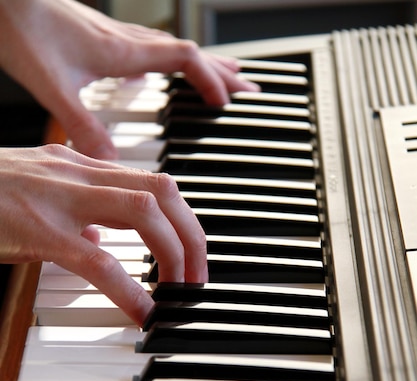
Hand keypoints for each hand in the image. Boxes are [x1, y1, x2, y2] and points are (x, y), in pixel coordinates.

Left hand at [0, 0, 257, 158]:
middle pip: (188, 54)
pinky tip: (160, 69)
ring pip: (171, 49)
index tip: (225, 104)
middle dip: (221, 72)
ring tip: (221, 76)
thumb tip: (111, 162)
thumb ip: (83, 125)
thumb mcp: (52, 86)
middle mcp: (125, 41)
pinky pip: (150, 48)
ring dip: (200, 64)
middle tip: (247, 88)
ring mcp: (114, 36)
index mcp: (122, 53)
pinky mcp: (99, 36)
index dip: (210, 81)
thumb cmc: (22, 26)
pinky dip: (169, 60)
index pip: (184, 61)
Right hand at [0, 144, 207, 325]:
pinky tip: (143, 313)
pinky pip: (98, 261)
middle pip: (162, 192)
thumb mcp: (37, 190)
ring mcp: (59, 199)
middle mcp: (78, 174)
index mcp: (80, 166)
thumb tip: (102, 236)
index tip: (191, 253)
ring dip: (173, 256)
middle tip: (196, 279)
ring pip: (143, 214)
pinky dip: (130, 289)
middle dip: (192, 237)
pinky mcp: (39, 231)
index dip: (184, 220)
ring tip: (179, 292)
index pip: (154, 183)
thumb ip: (76, 208)